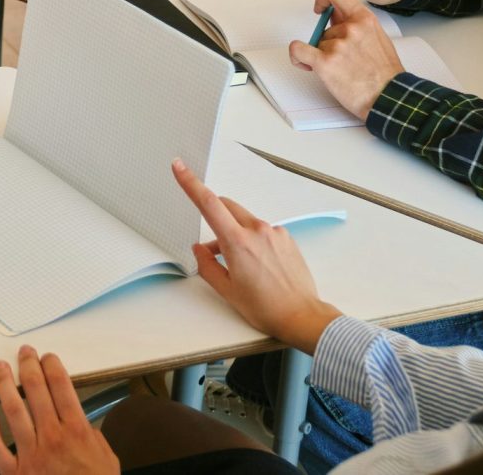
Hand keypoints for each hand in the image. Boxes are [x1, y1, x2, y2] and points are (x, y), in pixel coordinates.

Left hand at [0, 346, 116, 474]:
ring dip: (5, 384)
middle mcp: (53, 439)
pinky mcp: (14, 473)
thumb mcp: (107, 458)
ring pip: (12, 410)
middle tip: (24, 354)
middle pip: (36, 390)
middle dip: (28, 366)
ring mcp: (31, 455)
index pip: (61, 386)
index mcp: (78, 432)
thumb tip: (82, 422)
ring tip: (1, 369)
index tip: (47, 358)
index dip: (52, 366)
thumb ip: (93, 435)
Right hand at [172, 159, 339, 354]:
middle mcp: (257, 230)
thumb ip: (207, 265)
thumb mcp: (227, 291)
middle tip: (215, 249)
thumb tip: (199, 250)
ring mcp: (274, 232)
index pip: (208, 204)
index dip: (190, 183)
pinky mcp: (286, 237)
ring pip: (245, 221)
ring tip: (244, 266)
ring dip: (236, 233)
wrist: (302, 315)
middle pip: (226, 207)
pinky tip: (261, 266)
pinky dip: (254, 240)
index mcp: (237, 243)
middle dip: (215, 217)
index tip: (179, 167)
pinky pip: (262, 230)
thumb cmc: (265, 308)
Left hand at [287, 0, 406, 117]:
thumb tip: (336, 18)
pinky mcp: (324, 62)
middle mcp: (350, 29)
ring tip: (340, 70)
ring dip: (322, 55)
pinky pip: (298, 50)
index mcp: (365, 19)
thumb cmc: (385, 73)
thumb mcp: (377, 38)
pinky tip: (304, 63)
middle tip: (342, 59)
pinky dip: (297, 56)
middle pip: (325, 28)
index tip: (321, 8)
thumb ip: (357, 25)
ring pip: (317, 43)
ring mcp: (337, 45)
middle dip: (329, 43)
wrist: (388, 97)